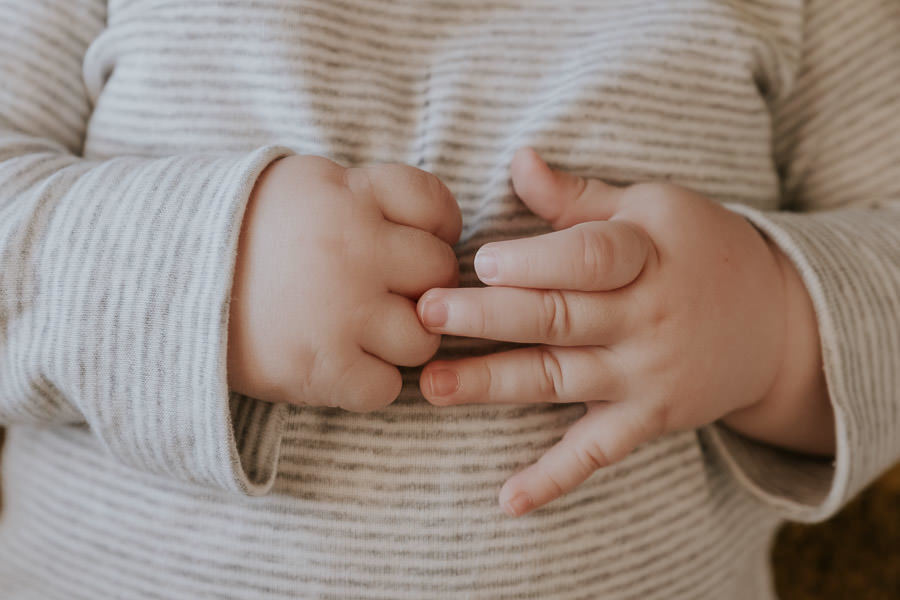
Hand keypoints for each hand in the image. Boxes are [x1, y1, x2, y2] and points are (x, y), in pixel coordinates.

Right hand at [228, 155, 460, 410]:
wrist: (158, 277)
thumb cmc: (238, 230)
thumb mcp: (300, 185)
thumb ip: (363, 196)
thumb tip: (426, 226)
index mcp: (348, 195)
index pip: (436, 204)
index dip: (439, 228)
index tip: (420, 241)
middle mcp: (354, 249)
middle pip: (439, 273)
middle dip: (422, 285)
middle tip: (391, 294)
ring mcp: (341, 311)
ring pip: (422, 338)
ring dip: (400, 341)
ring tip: (364, 333)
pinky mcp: (319, 367)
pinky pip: (385, 388)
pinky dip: (369, 383)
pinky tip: (341, 364)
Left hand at [417, 148, 831, 515]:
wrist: (777, 322)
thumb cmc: (699, 249)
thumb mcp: (652, 206)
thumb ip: (579, 196)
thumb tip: (517, 160)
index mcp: (649, 255)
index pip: (591, 258)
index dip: (536, 260)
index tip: (480, 260)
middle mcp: (648, 318)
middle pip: (560, 319)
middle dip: (489, 317)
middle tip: (425, 313)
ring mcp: (647, 375)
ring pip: (559, 381)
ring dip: (493, 385)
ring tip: (433, 384)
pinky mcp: (647, 419)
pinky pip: (597, 452)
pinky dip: (554, 478)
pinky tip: (509, 500)